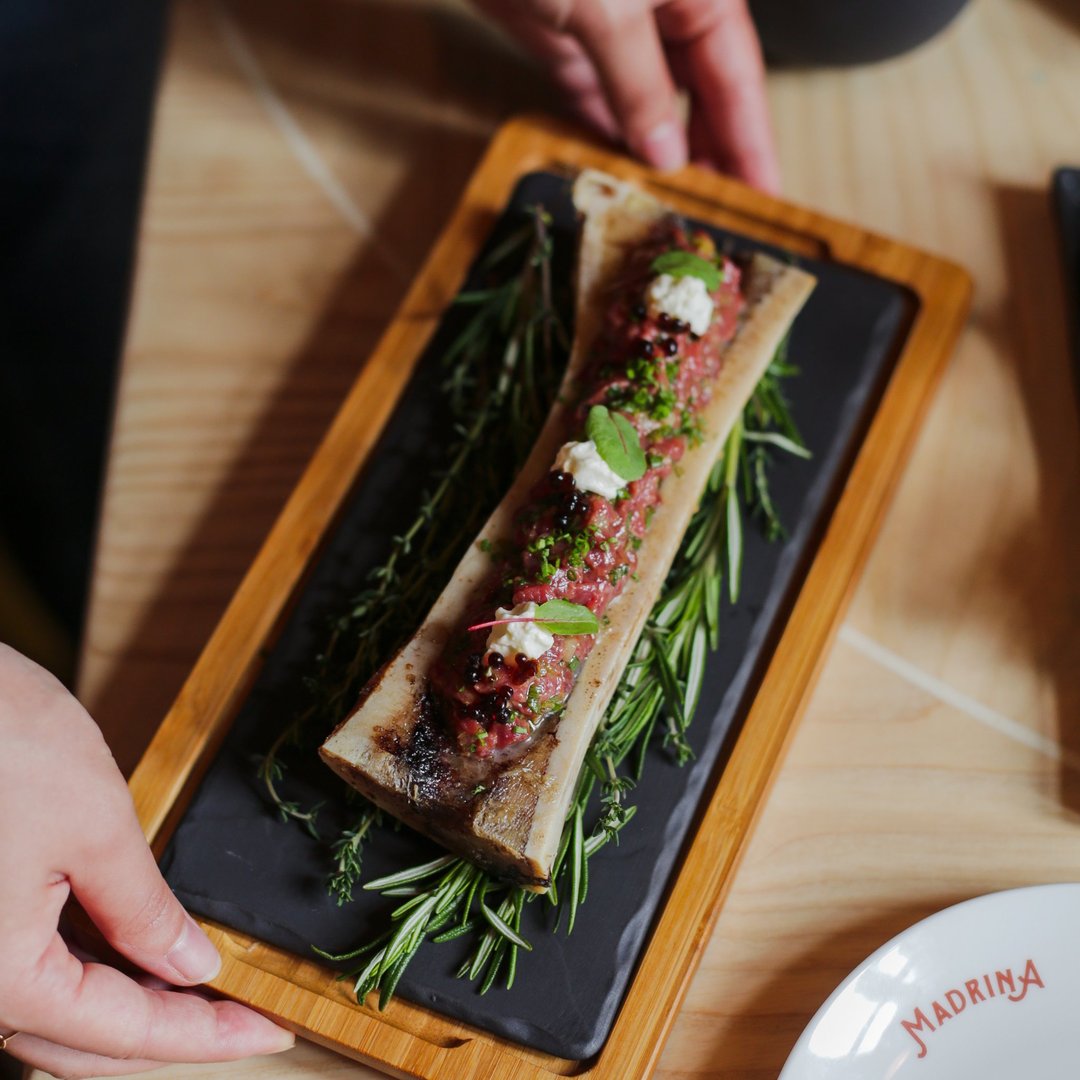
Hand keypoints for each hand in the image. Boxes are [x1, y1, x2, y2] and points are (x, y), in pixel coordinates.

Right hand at [0, 644, 293, 1077]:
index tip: (271, 1031)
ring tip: (206, 989)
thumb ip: (143, 910)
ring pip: (57, 1014)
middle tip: (248, 1020)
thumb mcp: (93, 827)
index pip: (127, 1033)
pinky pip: (33, 972)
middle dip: (173, 1033)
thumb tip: (190, 966)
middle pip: (85, 1042)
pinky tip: (140, 951)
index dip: (208, 1038)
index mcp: (1, 978)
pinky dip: (92, 971)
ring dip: (132, 1007)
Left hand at [474, 0, 779, 191]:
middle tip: (714, 220)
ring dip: (654, 154)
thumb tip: (667, 156)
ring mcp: (613, 23)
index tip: (764, 201)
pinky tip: (614, 173)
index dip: (752, 145)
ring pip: (646, 101)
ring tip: (666, 209)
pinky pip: (595, 97)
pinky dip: (603, 134)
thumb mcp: (613, 11)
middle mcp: (664, 8)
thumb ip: (642, 88)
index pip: (739, 81)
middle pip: (699, 95)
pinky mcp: (564, 37)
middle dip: (708, 156)